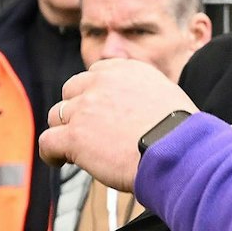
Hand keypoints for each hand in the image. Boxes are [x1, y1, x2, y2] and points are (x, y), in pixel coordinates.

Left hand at [38, 57, 195, 191]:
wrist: (180, 152)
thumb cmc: (184, 134)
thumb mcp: (169, 97)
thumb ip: (146, 94)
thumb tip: (143, 109)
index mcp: (126, 70)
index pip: (96, 74)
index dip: (95, 95)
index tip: (102, 112)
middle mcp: (102, 83)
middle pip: (72, 92)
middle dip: (77, 110)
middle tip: (89, 132)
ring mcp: (85, 108)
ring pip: (57, 116)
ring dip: (65, 131)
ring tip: (75, 150)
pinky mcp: (75, 136)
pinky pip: (48, 141)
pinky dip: (50, 152)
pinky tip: (59, 160)